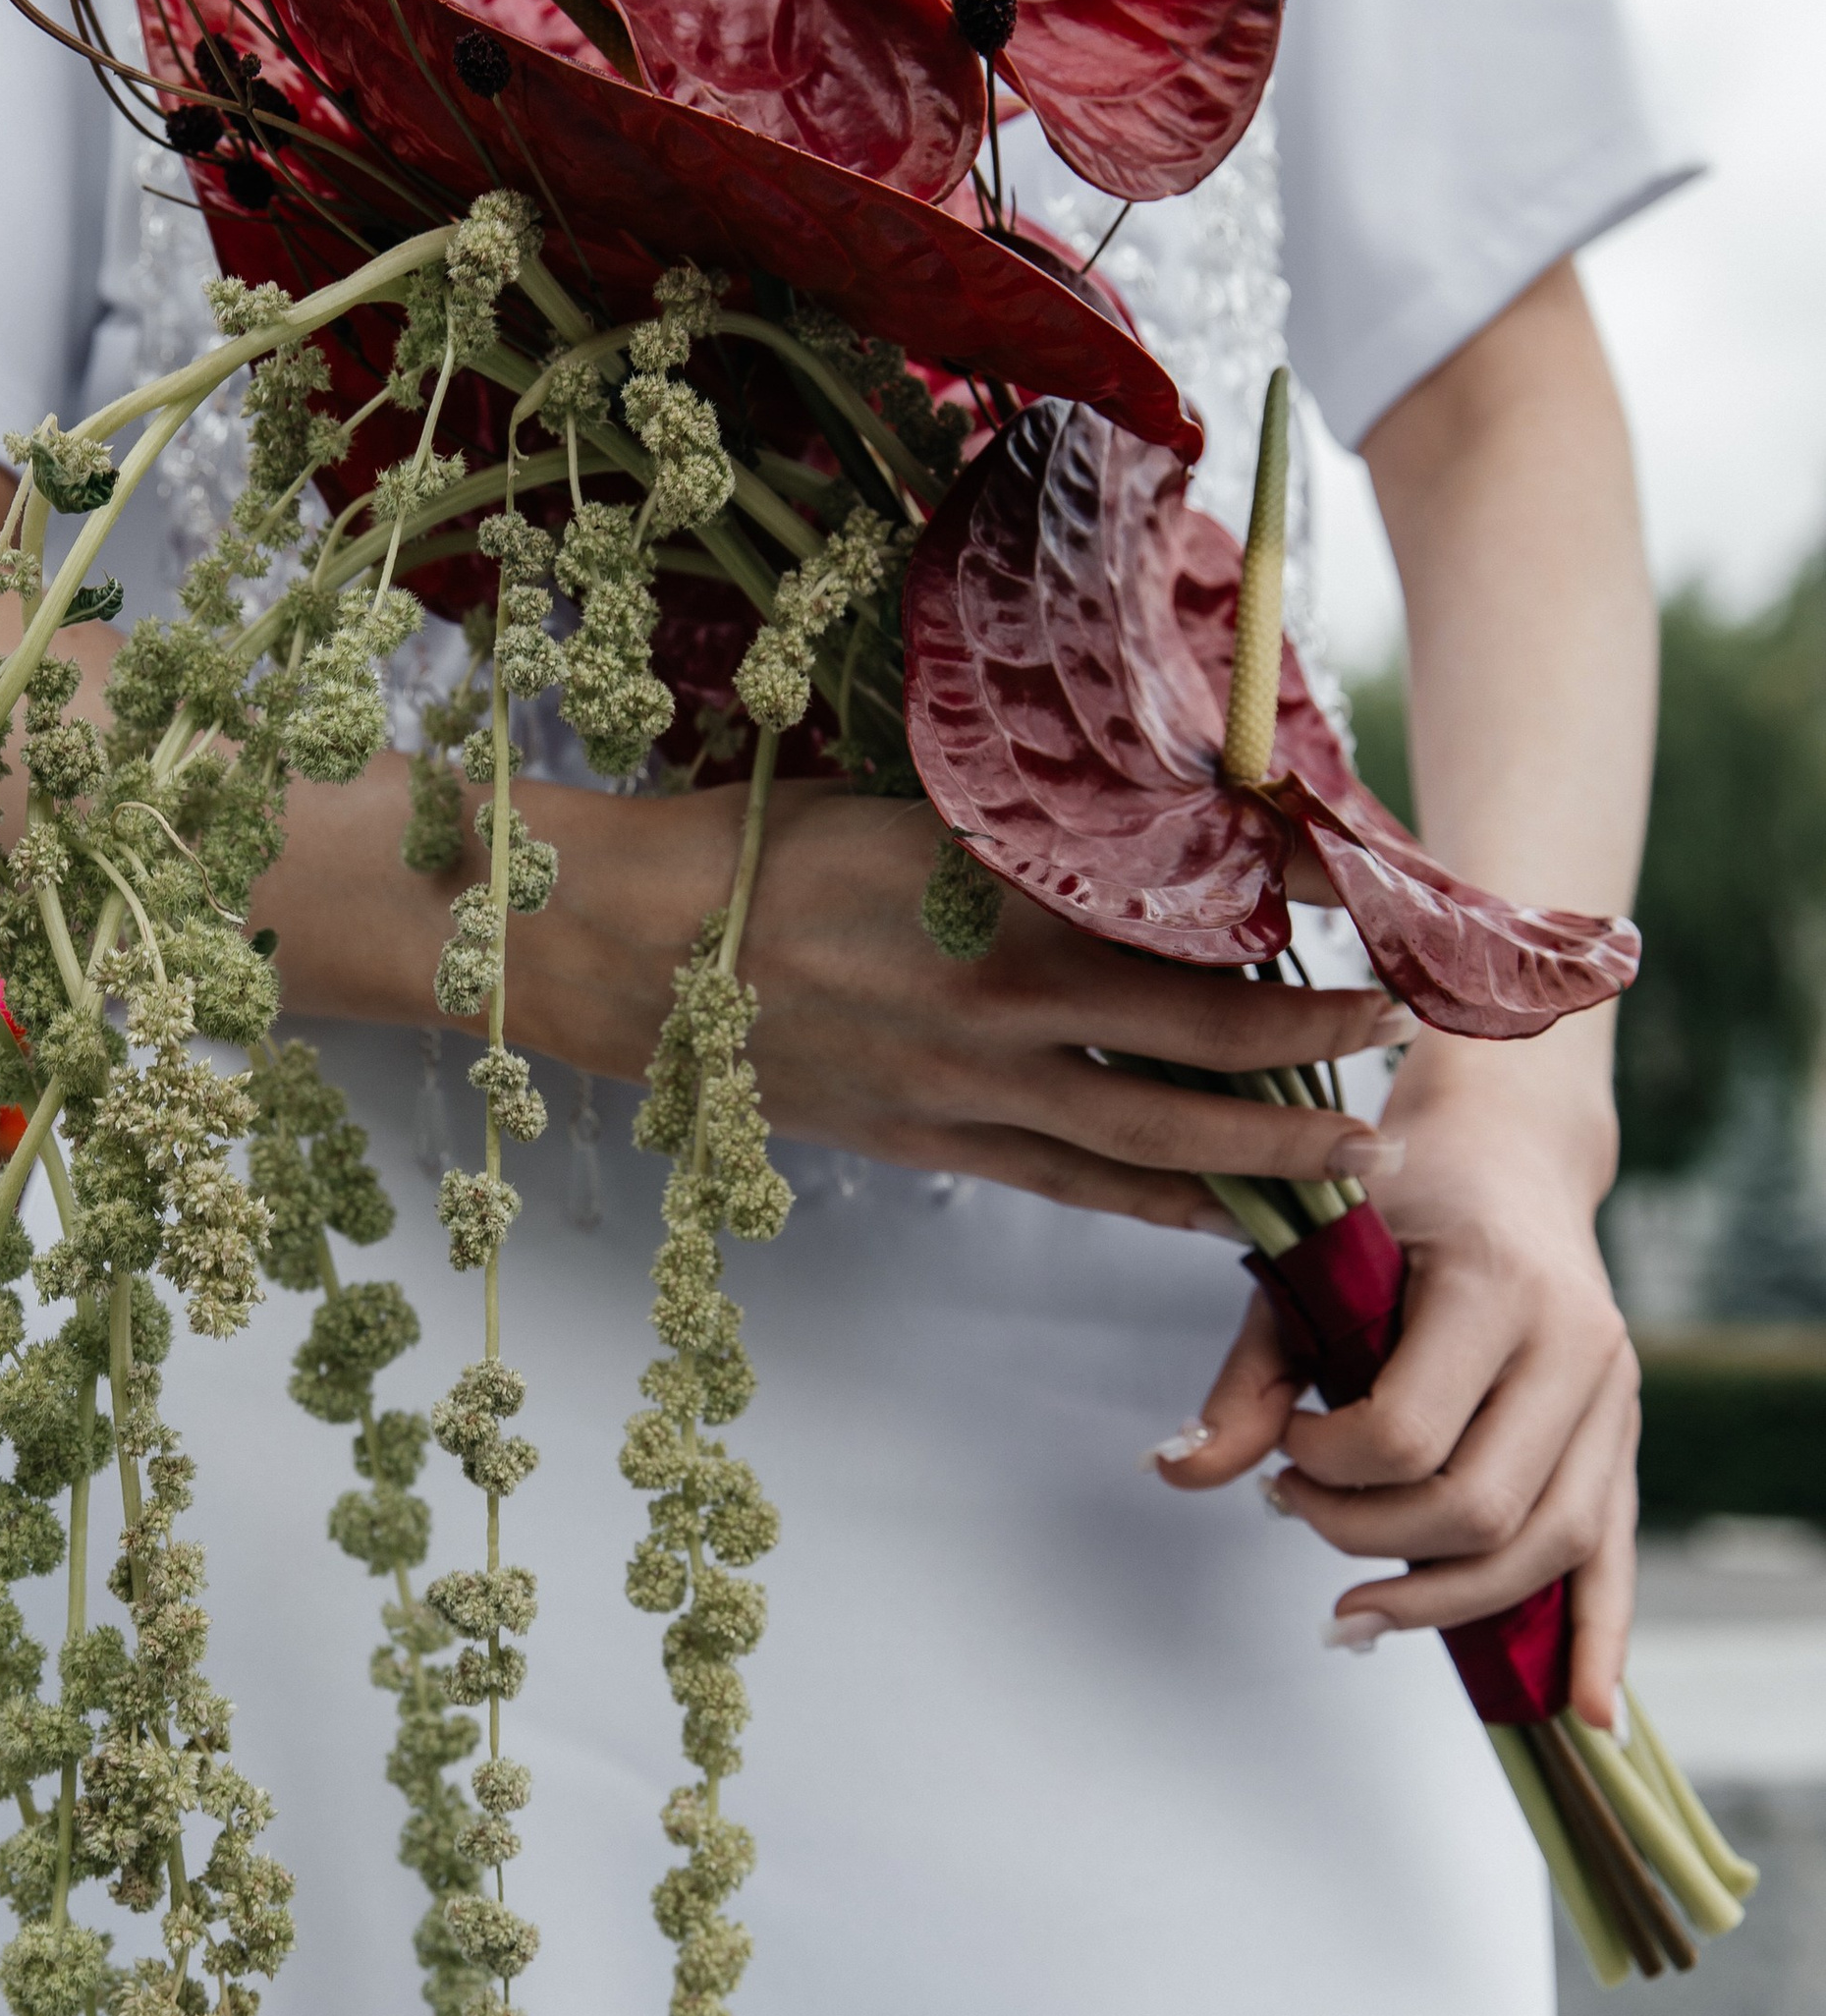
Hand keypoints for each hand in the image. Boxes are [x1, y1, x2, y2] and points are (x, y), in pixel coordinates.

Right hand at [259, 761, 1414, 1229]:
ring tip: (1344, 1162)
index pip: (1172, 920)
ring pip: (1138, 1135)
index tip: (1358, 909)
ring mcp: (957, 1093)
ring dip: (1251, 1151)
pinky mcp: (923, 1143)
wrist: (620, 952)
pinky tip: (1215, 1212)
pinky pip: (1061, 1181)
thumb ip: (1027, 828)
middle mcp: (988, 1010)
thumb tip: (1155, 823)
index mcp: (986, 904)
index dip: (1278, 923)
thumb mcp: (902, 804)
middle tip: (1394, 1046)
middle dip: (1302, 1050)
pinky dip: (1148, 1197)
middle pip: (1185, 1041)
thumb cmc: (752, 846)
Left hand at [1155, 1029, 1637, 1722]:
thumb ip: (1249, 1377)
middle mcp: (1577, 1346)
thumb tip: (1179, 1473)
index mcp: (1497, 1287)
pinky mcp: (1622, 1438)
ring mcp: (1613, 1398)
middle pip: (1480, 1508)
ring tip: (1352, 1613)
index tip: (1282, 1445)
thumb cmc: (1398, 1204)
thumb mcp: (1309, 1265)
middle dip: (1369, 1537)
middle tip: (1294, 1510)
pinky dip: (1600, 1637)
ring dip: (1445, 1602)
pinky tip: (1586, 1715)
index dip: (1324, 1467)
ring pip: (1549, 1546)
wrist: (1507, 1157)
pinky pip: (1616, 1553)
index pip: (1408, 1435)